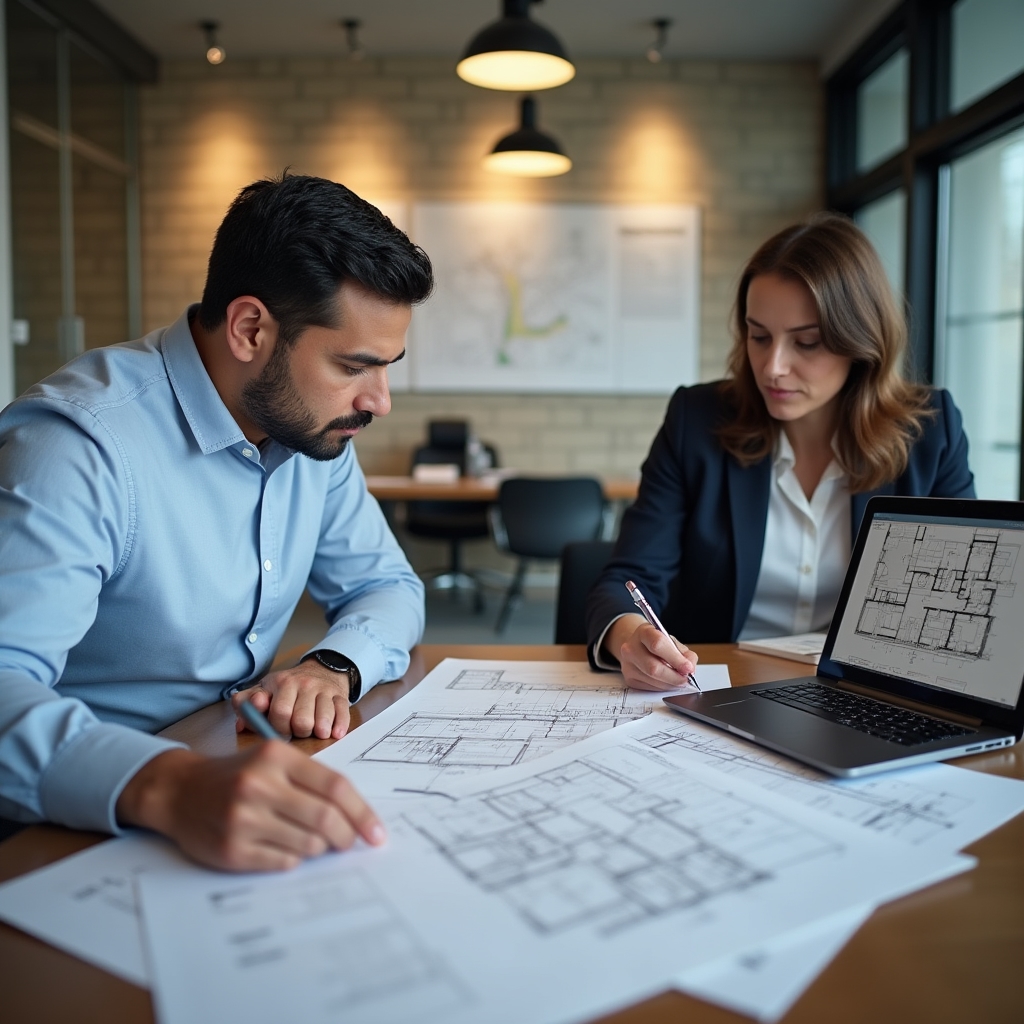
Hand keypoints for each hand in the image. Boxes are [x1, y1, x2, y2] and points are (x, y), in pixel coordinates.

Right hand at [116, 745, 385, 871]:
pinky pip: (284, 862)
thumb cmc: (237, 775)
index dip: (362, 813)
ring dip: (319, 848)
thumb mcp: (272, 761)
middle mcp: (259, 785)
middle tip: (349, 844)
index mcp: (277, 757)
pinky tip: (284, 847)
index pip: (335, 787)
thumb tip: (356, 817)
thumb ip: (311, 781)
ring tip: (311, 841)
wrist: (179, 791)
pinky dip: (294, 858)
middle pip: (325, 819)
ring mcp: (243, 819)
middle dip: (346, 837)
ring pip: (308, 844)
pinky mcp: (231, 850)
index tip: (377, 834)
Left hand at [232, 660, 350, 739]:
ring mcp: (324, 690)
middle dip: (297, 733)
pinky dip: (338, 727)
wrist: (322, 669)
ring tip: (313, 731)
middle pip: (301, 721)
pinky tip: (332, 732)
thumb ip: (246, 703)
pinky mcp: (341, 696)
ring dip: (317, 732)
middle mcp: (304, 684)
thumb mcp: (264, 689)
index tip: (279, 729)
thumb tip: (241, 724)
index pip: (279, 713)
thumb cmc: (288, 687)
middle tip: (296, 730)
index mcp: (282, 682)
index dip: (278, 728)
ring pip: (322, 721)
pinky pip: (342, 715)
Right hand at [604, 613, 698, 690]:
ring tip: (678, 680)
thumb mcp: (672, 641)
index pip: (657, 644)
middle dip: (674, 677)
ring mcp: (628, 664)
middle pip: (653, 667)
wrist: (637, 647)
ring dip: (670, 684)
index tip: (688, 668)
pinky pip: (650, 688)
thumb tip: (690, 668)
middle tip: (686, 679)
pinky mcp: (629, 679)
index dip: (675, 659)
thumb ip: (685, 654)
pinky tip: (667, 681)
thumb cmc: (657, 643)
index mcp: (644, 632)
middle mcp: (631, 648)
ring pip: (653, 680)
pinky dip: (663, 687)